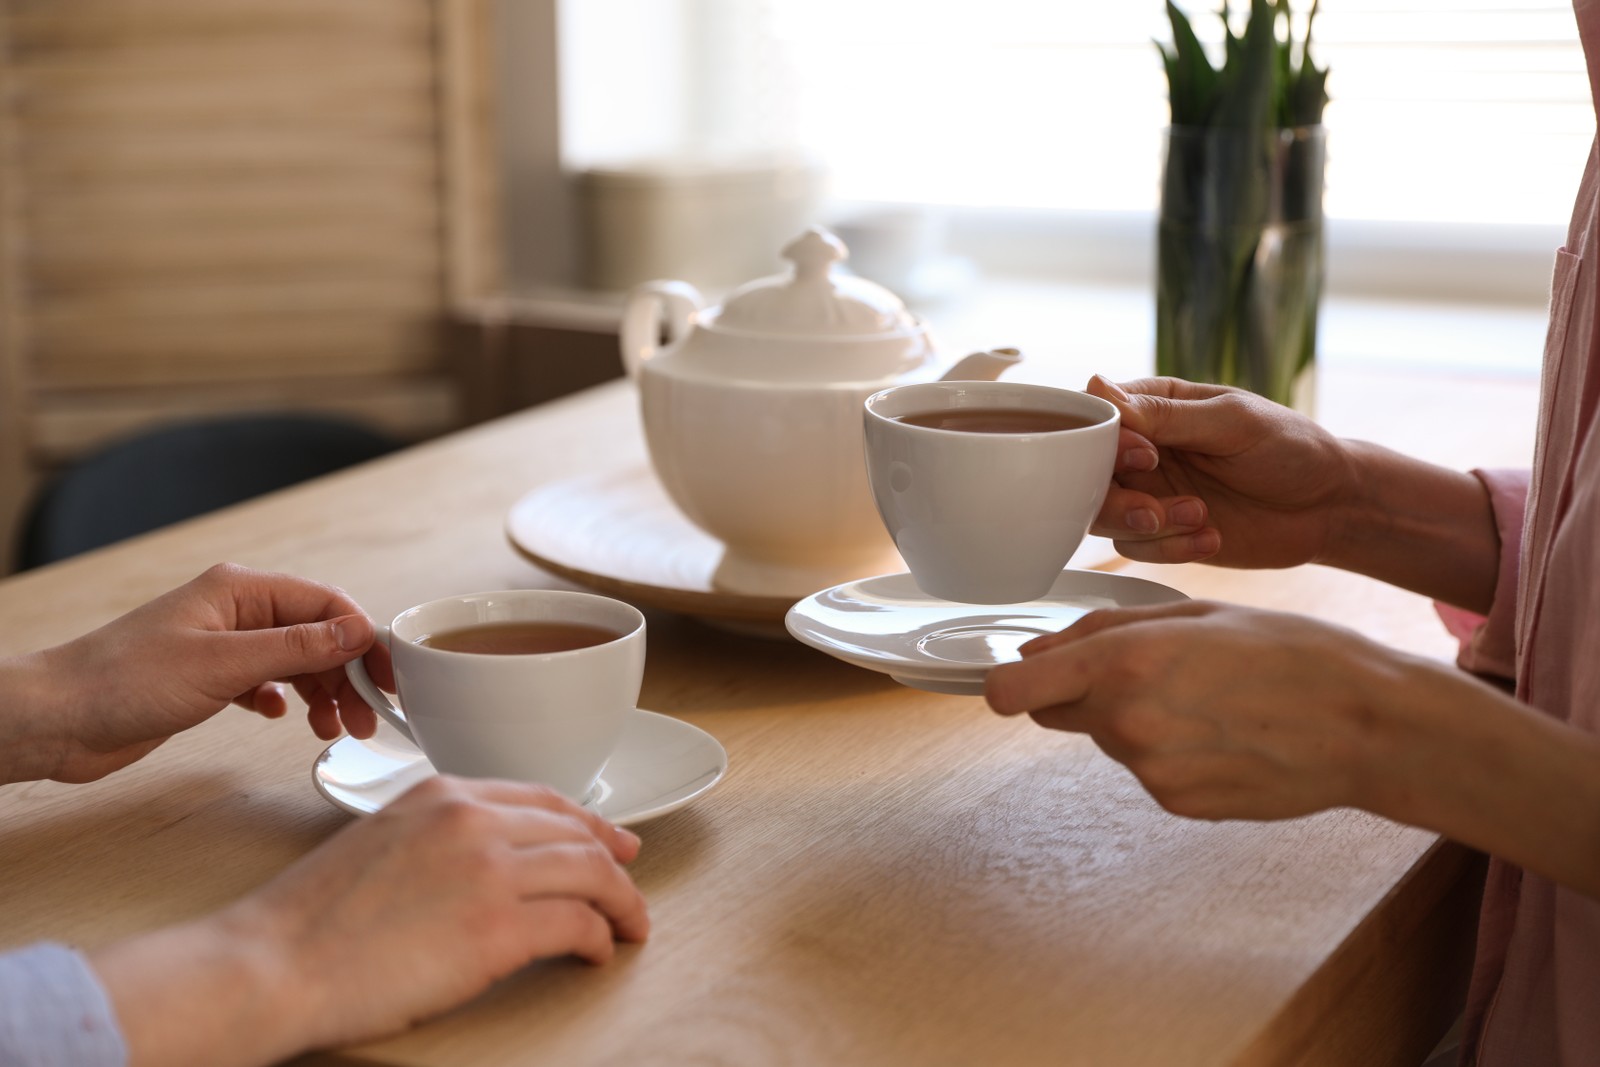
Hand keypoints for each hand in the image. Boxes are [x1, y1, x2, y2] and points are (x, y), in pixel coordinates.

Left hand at [14, 562, 391, 783]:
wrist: (58, 719)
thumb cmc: (123, 682)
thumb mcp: (221, 665)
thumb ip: (295, 649)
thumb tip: (356, 633)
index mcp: (241, 590)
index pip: (326, 605)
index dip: (364, 639)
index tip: (390, 679)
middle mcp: (236, 611)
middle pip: (316, 635)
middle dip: (348, 674)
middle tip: (366, 718)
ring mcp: (223, 644)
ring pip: (296, 661)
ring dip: (323, 692)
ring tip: (333, 729)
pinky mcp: (209, 678)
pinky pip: (268, 681)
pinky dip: (286, 700)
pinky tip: (284, 718)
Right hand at [91, 777, 649, 1066]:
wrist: (274, 962)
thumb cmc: (311, 919)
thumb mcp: (380, 841)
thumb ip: (438, 836)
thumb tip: (489, 860)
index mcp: (442, 794)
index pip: (540, 797)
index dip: (586, 822)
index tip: (610, 841)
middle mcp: (472, 820)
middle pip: (575, 831)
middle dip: (614, 860)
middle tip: (632, 885)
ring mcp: (489, 870)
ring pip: (590, 872)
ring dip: (621, 901)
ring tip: (630, 925)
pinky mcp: (498, 929)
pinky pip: (577, 924)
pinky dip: (599, 938)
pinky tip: (598, 952)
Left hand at [985, 600, 1397, 819]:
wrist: (1364, 725)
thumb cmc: (1290, 653)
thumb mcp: (1195, 611)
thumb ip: (1102, 629)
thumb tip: (1034, 651)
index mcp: (1124, 661)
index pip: (1012, 691)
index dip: (1006, 683)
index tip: (1015, 677)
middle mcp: (1125, 721)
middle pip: (1057, 712)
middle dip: (1083, 692)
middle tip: (1153, 672)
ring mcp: (1150, 770)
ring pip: (1109, 738)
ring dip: (1138, 718)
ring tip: (1210, 701)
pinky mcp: (1176, 803)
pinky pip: (1149, 769)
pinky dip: (1173, 752)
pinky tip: (1224, 735)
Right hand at [1086, 375, 1356, 567]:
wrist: (1329, 507)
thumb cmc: (1290, 448)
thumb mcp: (1232, 421)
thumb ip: (1166, 415)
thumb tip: (1098, 388)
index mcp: (1153, 406)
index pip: (1097, 418)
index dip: (1107, 443)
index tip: (1146, 455)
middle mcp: (1142, 450)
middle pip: (1086, 474)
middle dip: (1118, 499)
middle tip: (1156, 508)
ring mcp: (1149, 493)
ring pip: (1101, 516)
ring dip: (1147, 525)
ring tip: (1199, 517)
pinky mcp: (1161, 534)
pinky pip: (1135, 548)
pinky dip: (1170, 548)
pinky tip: (1212, 537)